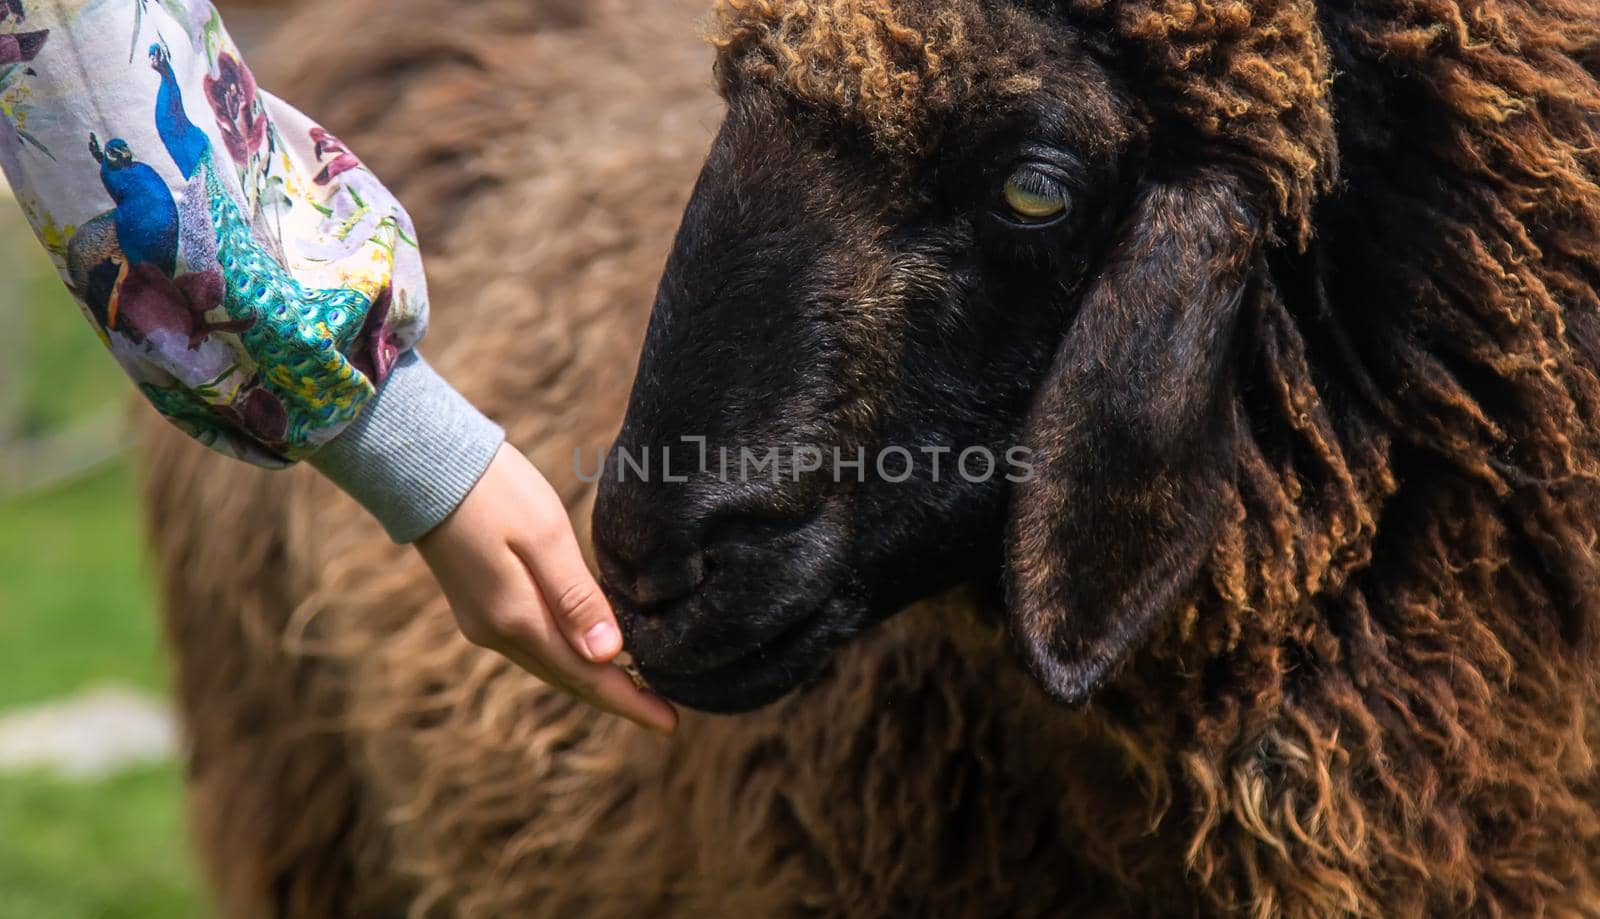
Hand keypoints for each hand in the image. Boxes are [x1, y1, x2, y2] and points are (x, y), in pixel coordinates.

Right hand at [415, 444, 677, 733]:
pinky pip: (534, 646)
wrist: (424, 466)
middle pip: (569, 679)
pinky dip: (568, 657)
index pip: (586, 676)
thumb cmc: (493, 491)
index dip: (630, 702)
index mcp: (517, 619)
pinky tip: (590, 651)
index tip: (671, 725)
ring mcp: (482, 622)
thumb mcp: (544, 535)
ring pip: (550, 665)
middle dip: (618, 698)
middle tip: (666, 716)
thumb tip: (609, 656)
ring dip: (592, 679)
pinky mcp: (479, 606)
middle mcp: (497, 632)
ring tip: (639, 688)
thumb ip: (576, 596)